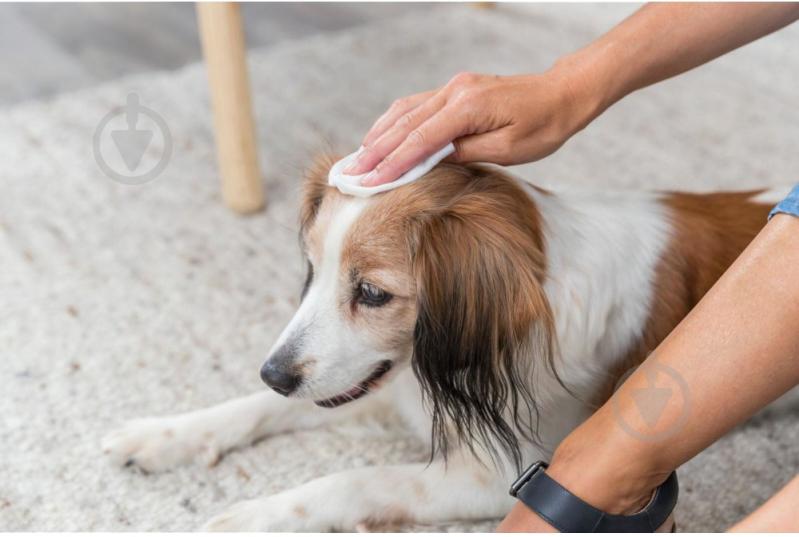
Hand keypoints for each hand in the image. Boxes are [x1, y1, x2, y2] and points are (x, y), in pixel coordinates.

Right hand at [344, 69, 601, 185]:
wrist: (562, 94)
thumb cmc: (543, 125)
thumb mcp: (507, 150)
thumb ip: (465, 153)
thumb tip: (428, 161)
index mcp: (468, 107)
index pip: (419, 140)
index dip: (392, 163)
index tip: (369, 182)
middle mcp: (454, 91)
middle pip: (404, 124)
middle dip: (374, 151)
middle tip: (349, 174)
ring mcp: (453, 87)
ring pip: (404, 111)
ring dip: (379, 135)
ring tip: (357, 158)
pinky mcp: (456, 89)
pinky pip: (416, 105)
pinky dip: (395, 123)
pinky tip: (381, 136)